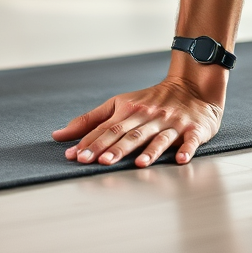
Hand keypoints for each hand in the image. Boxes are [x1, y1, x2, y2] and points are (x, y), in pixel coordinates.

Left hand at [50, 77, 222, 166]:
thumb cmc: (149, 100)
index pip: (106, 129)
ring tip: (136, 164)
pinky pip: (190, 141)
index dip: (90, 142)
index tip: (74, 156)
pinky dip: (186, 150)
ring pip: (157, 138)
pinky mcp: (193, 130)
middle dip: (113, 148)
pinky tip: (179, 159)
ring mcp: (171, 124)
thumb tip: (58, 135)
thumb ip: (90, 121)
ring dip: (147, 151)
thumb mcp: (119, 105)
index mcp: (129, 110)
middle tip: (97, 161)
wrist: (191, 88)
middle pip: (129, 134)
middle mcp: (148, 116)